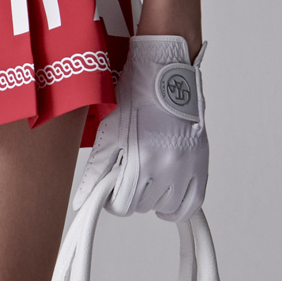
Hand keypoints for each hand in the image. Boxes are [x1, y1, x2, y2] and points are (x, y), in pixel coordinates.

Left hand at [73, 35, 207, 222]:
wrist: (165, 72)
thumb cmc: (136, 94)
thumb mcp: (109, 130)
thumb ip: (96, 170)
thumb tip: (81, 200)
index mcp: (140, 157)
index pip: (123, 205)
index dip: (112, 199)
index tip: (110, 188)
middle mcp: (166, 165)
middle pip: (143, 205)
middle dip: (131, 194)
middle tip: (128, 175)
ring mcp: (186, 166)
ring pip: (166, 207)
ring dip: (153, 199)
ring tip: (146, 179)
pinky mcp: (200, 164)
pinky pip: (193, 203)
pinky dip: (178, 208)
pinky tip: (166, 199)